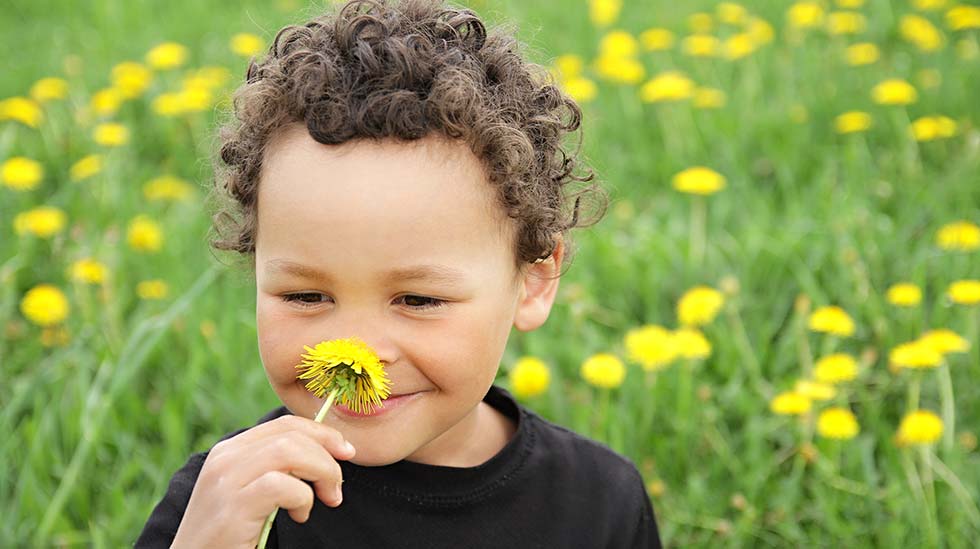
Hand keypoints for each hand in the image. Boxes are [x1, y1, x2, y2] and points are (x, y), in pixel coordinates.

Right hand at [171, 415, 355, 547]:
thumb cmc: (229, 534)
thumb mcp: (249, 491)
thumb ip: (273, 469)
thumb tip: (324, 453)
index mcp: (230, 450)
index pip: (285, 425)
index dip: (322, 433)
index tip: (345, 451)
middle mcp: (225, 458)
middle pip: (292, 434)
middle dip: (327, 455)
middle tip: (337, 486)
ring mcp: (226, 481)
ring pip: (290, 451)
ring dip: (322, 472)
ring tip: (327, 498)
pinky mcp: (233, 507)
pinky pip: (283, 486)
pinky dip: (303, 498)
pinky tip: (300, 515)